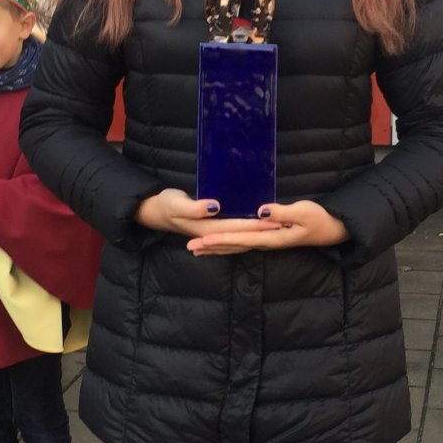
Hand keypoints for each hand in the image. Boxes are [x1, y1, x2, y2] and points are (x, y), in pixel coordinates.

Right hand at [134, 188, 281, 241]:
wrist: (155, 212)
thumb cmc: (166, 205)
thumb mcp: (177, 203)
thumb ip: (195, 207)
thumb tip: (214, 207)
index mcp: (208, 228)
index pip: (239, 227)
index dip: (258, 224)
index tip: (276, 220)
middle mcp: (213, 234)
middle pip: (244, 235)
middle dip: (264, 230)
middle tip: (287, 224)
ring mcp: (213, 234)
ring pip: (241, 239)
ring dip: (258, 235)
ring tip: (278, 229)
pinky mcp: (213, 230)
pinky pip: (235, 237)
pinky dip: (247, 236)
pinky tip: (256, 232)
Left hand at [187, 200, 349, 256]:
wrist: (333, 230)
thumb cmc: (320, 219)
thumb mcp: (304, 212)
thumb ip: (283, 212)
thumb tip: (261, 212)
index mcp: (272, 237)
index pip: (241, 239)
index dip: (221, 239)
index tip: (203, 239)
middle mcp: (266, 243)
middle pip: (234, 247)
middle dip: (212, 247)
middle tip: (189, 248)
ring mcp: (267, 242)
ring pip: (236, 248)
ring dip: (216, 249)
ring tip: (197, 250)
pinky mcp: (269, 239)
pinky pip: (243, 244)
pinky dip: (228, 245)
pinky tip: (219, 245)